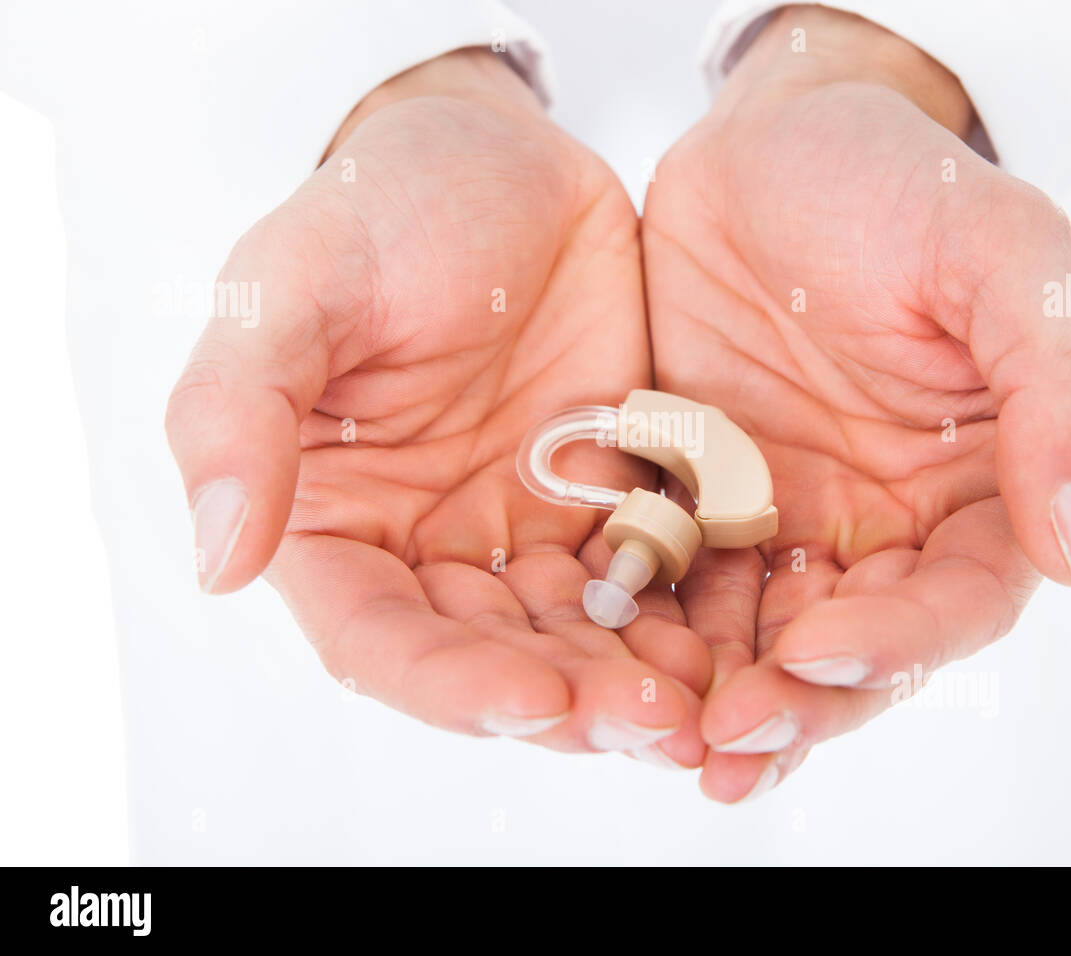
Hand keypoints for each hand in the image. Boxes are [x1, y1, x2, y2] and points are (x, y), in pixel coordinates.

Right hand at [165, 50, 708, 764]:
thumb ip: (237, 413)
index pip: (381, 640)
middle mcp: (432, 550)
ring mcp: (528, 533)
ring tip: (707, 706)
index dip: (450, 685)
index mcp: (340, 524)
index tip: (531, 701)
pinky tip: (743, 641)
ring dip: (639, 681)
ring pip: (582, 637)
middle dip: (571, 701)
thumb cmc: (379, 210)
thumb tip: (216, 564)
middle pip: (496, 660)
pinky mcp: (614, 505)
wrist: (503, 159)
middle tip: (654, 719)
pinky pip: (656, 578)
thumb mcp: (291, 285)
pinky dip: (692, 618)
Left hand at [642, 7, 1070, 799]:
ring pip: (756, 639)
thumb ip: (1054, 395)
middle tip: (731, 743)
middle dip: (798, 700)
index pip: (954, 598)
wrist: (763, 142)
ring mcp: (784, 520)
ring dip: (716, 696)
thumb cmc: (894, 183)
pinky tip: (604, 663)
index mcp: (971, 488)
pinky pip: (673, 583)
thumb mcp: (1001, 259)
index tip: (823, 648)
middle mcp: (880, 526)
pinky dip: (648, 631)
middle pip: (851, 648)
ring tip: (662, 741)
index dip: (900, 640)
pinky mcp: (696, 503)